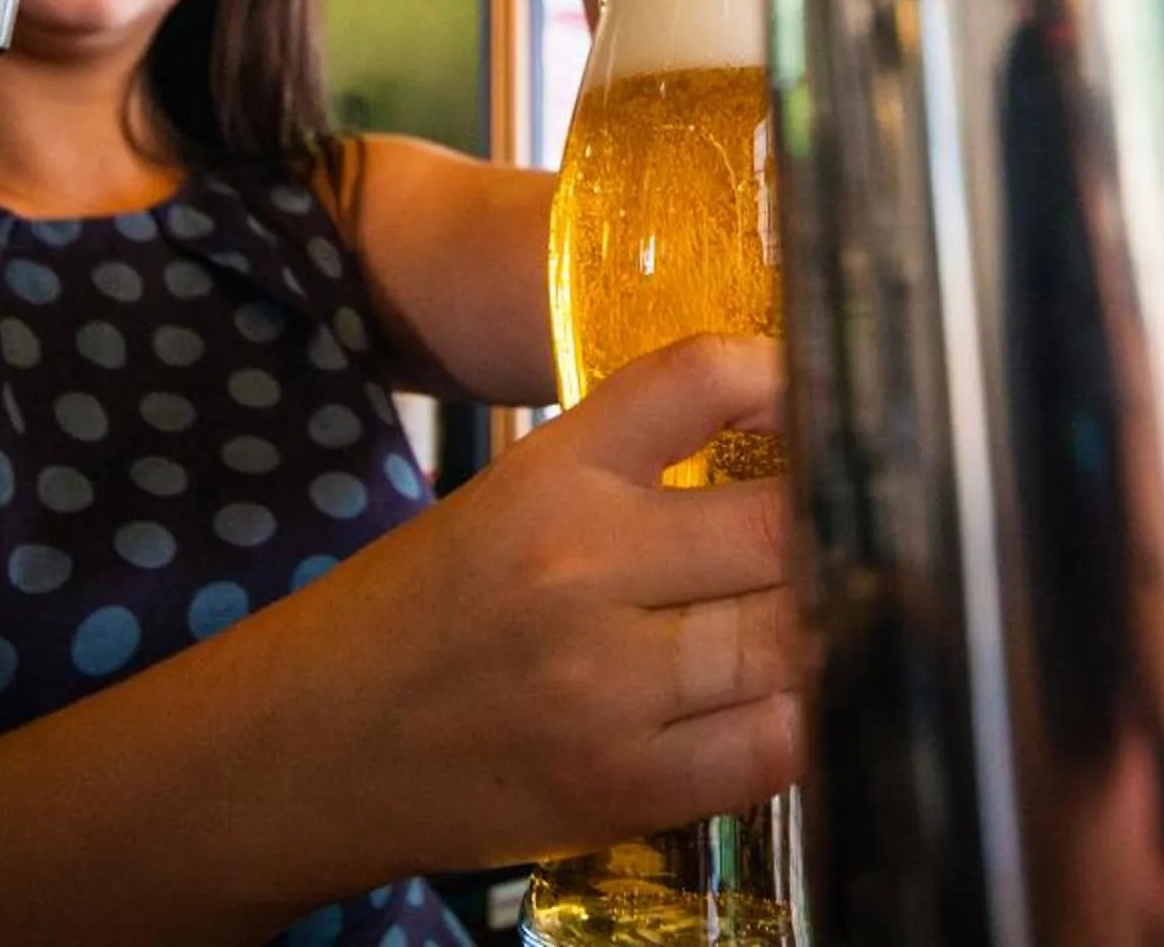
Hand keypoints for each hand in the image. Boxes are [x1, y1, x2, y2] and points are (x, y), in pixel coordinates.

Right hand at [310, 335, 803, 876]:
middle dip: (830, 526)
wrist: (312, 747)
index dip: (784, 377)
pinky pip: (772, 747)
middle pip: (780, 523)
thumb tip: (785, 432)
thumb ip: (634, 466)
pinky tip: (788, 698)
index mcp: (549, 476)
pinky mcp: (625, 787)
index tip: (824, 396)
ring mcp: (606, 687)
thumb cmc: (422, 612)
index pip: (698, 380)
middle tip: (852, 526)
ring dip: (824, 625)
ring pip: (790, 636)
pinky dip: (801, 721)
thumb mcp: (512, 499)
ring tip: (831, 613)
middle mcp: (581, 569)